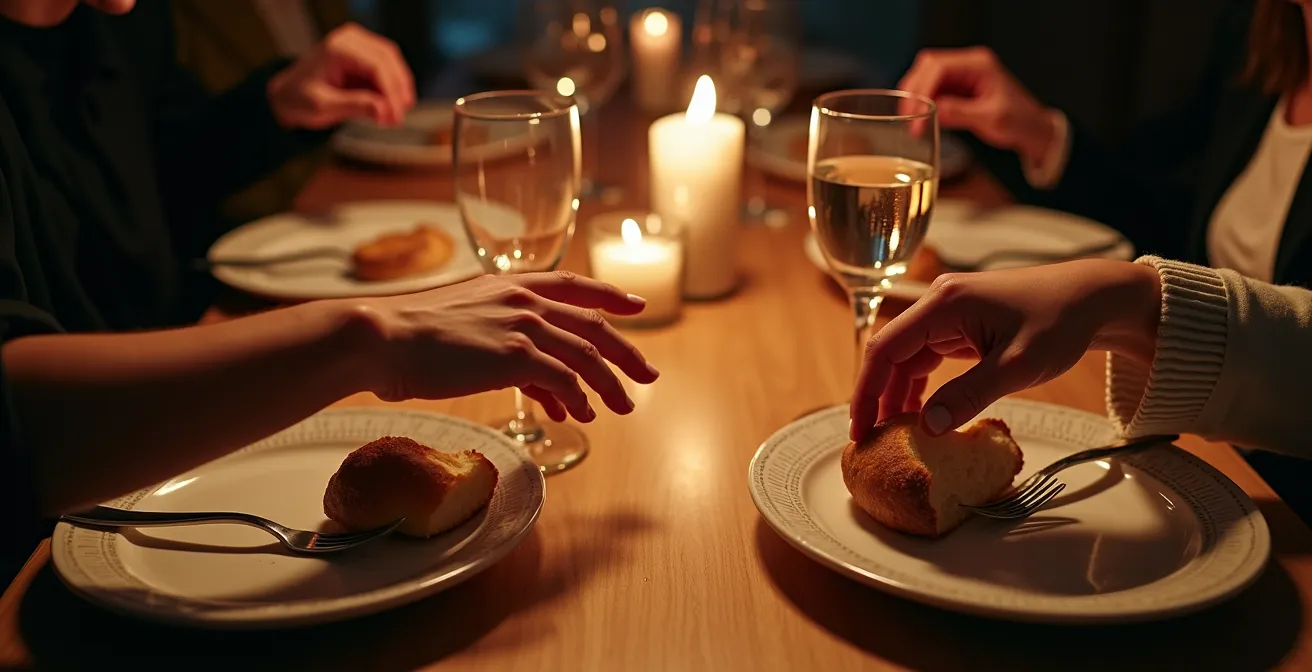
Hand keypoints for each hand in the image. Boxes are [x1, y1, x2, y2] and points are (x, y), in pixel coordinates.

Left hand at [267, 23, 414, 129]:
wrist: (288, 95)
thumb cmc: (299, 99)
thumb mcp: (323, 107)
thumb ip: (355, 106)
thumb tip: (384, 111)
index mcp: (337, 49)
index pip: (376, 65)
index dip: (391, 91)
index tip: (396, 114)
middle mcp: (349, 39)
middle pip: (388, 59)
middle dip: (398, 89)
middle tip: (399, 117)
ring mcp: (357, 43)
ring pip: (391, 62)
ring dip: (398, 88)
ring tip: (395, 115)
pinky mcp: (363, 54)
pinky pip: (386, 67)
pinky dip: (390, 87)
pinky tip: (389, 107)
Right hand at [352, 272, 659, 422]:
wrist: (385, 338)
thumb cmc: (412, 336)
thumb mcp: (466, 324)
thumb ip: (503, 341)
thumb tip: (535, 380)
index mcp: (512, 284)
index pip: (575, 285)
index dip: (609, 295)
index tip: (635, 306)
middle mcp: (524, 300)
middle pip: (593, 324)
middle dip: (624, 351)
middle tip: (647, 375)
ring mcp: (523, 326)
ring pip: (586, 355)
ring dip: (610, 384)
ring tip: (624, 407)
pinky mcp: (516, 356)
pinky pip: (564, 380)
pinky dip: (577, 399)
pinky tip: (581, 414)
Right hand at [850, 260, 1161, 439]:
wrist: (1093, 298)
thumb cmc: (1060, 322)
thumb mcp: (1017, 365)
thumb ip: (969, 395)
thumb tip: (928, 427)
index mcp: (944, 304)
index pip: (886, 348)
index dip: (866, 390)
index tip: (859, 428)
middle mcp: (938, 303)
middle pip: (891, 353)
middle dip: (877, 396)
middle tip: (872, 439)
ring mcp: (949, 312)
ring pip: (908, 357)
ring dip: (899, 393)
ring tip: (896, 433)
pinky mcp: (962, 324)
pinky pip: (928, 356)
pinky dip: (921, 385)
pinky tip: (923, 413)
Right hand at [898, 47, 1057, 166]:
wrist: (1031, 130)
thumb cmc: (1019, 122)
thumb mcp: (992, 119)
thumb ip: (961, 113)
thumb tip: (932, 112)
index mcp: (979, 64)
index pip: (939, 67)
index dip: (922, 89)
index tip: (914, 113)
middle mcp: (968, 64)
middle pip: (927, 66)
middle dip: (913, 91)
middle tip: (907, 117)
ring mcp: (961, 74)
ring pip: (925, 76)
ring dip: (914, 96)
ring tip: (911, 120)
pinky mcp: (956, 87)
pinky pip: (931, 88)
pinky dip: (921, 102)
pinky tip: (919, 118)